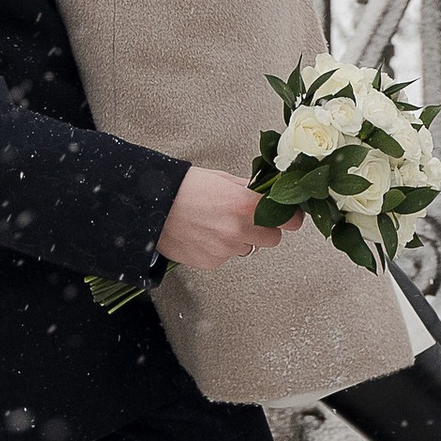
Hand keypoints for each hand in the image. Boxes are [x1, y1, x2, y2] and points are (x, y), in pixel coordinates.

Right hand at [156, 168, 285, 271]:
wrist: (150, 207)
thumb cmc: (181, 188)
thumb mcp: (220, 179)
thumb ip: (247, 189)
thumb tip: (264, 194)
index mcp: (244, 205)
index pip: (288, 220)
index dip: (290, 218)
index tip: (290, 216)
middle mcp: (238, 230)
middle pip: (273, 239)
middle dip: (265, 229)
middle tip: (249, 218)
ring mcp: (225, 249)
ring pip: (248, 248)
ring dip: (240, 239)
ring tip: (216, 223)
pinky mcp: (211, 262)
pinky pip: (226, 257)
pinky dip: (219, 248)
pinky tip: (204, 233)